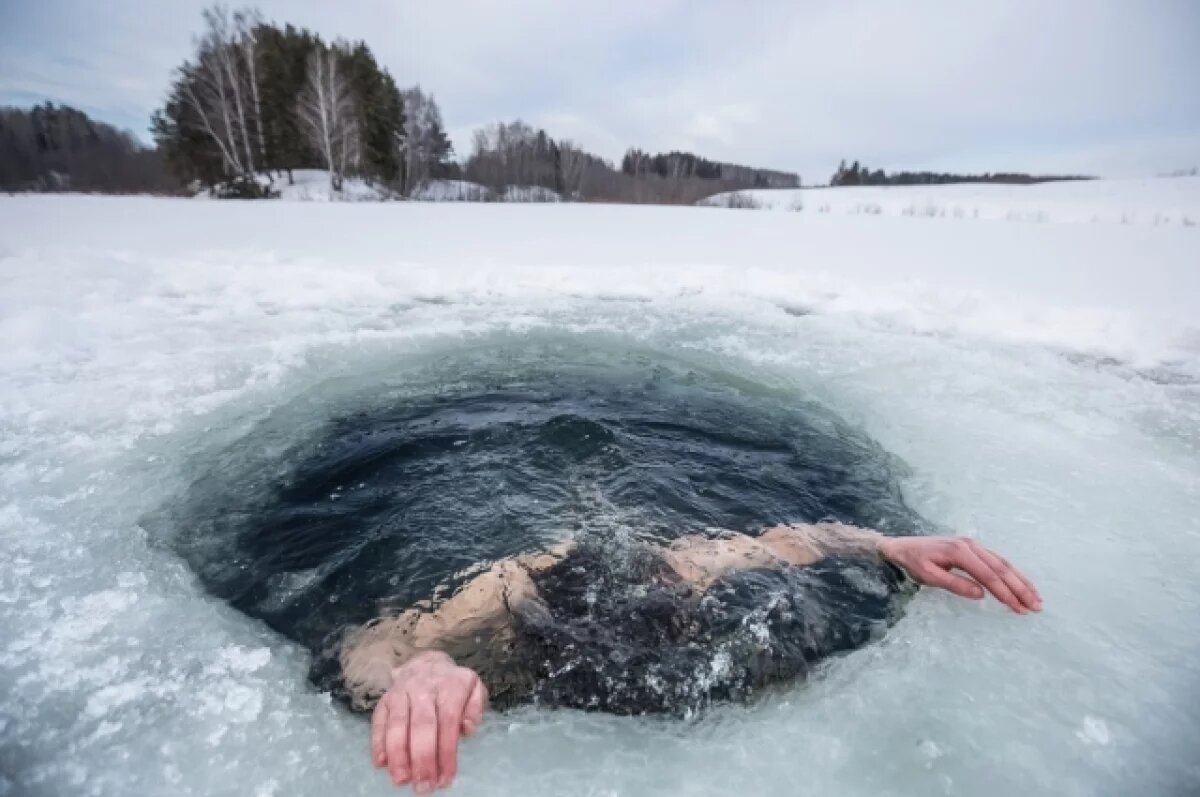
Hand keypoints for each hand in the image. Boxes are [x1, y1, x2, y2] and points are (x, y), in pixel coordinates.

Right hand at [371, 650, 487, 792]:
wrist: (427, 663)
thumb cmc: (453, 686)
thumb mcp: (474, 690)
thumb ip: (475, 709)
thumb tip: (467, 728)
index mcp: (450, 687)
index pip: (448, 721)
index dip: (446, 752)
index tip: (446, 778)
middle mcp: (424, 688)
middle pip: (422, 725)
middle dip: (422, 759)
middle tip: (423, 786)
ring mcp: (401, 693)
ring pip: (397, 724)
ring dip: (398, 755)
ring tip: (401, 780)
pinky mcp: (384, 701)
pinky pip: (379, 721)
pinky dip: (378, 743)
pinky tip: (381, 763)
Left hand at [878, 535, 1041, 613]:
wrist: (903, 546)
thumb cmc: (914, 562)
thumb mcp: (928, 576)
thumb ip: (954, 584)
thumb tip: (981, 594)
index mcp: (960, 551)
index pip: (989, 575)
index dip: (1005, 593)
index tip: (1019, 608)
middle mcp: (971, 545)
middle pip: (1002, 568)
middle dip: (1020, 589)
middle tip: (1036, 607)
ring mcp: (974, 545)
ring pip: (1003, 563)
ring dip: (1021, 581)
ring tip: (1036, 599)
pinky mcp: (974, 549)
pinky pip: (997, 561)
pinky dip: (1012, 574)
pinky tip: (1021, 585)